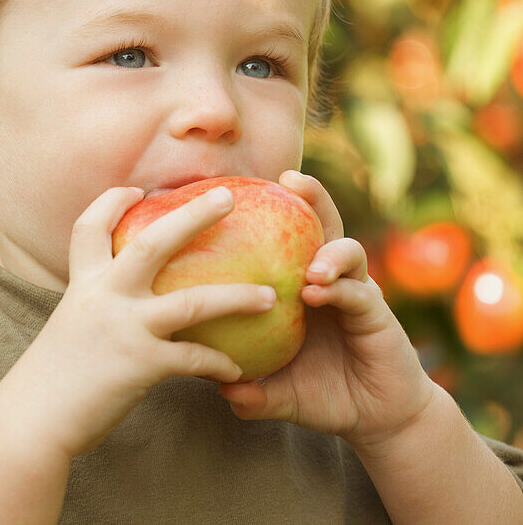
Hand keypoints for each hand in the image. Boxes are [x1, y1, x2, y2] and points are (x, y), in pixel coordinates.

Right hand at [24, 185, 278, 459]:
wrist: (31, 420)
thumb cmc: (50, 380)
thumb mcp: (67, 329)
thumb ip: (93, 311)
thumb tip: (116, 308)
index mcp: (82, 284)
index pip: (90, 227)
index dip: (111, 201)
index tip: (135, 189)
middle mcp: (103, 296)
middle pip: (153, 242)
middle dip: (193, 215)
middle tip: (227, 195)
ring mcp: (123, 328)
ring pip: (192, 302)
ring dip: (237, 297)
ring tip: (270, 295)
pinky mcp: (140, 364)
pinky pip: (194, 360)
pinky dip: (220, 364)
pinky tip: (237, 369)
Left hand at [217, 170, 439, 448]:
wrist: (375, 417)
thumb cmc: (322, 393)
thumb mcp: (278, 392)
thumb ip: (250, 390)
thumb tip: (219, 387)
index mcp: (299, 286)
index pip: (285, 237)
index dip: (267, 210)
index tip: (238, 188)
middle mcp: (328, 280)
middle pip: (322, 225)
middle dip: (310, 196)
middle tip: (288, 178)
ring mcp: (355, 293)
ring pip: (348, 251)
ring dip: (328, 250)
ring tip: (309, 266)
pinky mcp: (377, 314)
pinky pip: (359, 293)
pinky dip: (339, 289)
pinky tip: (318, 292)